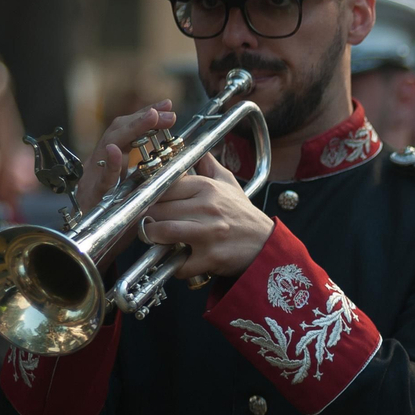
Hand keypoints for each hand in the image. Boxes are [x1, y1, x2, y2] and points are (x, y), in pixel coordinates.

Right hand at [77, 101, 177, 262]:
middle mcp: (101, 165)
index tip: (167, 107)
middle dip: (142, 118)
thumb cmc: (125, 220)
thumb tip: (183, 161)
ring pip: (108, 146)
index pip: (129, 132)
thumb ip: (157, 177)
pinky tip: (115, 152)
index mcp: (115, 163)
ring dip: (130, 131)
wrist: (102, 248)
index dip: (146, 117)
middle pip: (118, 132)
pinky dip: (108, 165)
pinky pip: (99, 179)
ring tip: (149, 118)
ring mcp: (94, 178)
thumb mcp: (145, 193)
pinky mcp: (91, 197)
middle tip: (165, 111)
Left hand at [139, 154, 273, 277]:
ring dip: (154, 238)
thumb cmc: (243, 215)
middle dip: (149, 218)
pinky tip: (180, 261)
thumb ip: (207, 164)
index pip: (162, 186)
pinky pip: (179, 263)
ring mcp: (208, 233)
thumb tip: (194, 148)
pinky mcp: (210, 256)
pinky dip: (175, 266)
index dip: (150, 196)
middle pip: (157, 209)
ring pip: (162, 232)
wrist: (267, 244)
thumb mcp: (228, 183)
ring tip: (158, 239)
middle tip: (151, 223)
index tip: (147, 203)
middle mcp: (207, 208)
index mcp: (207, 188)